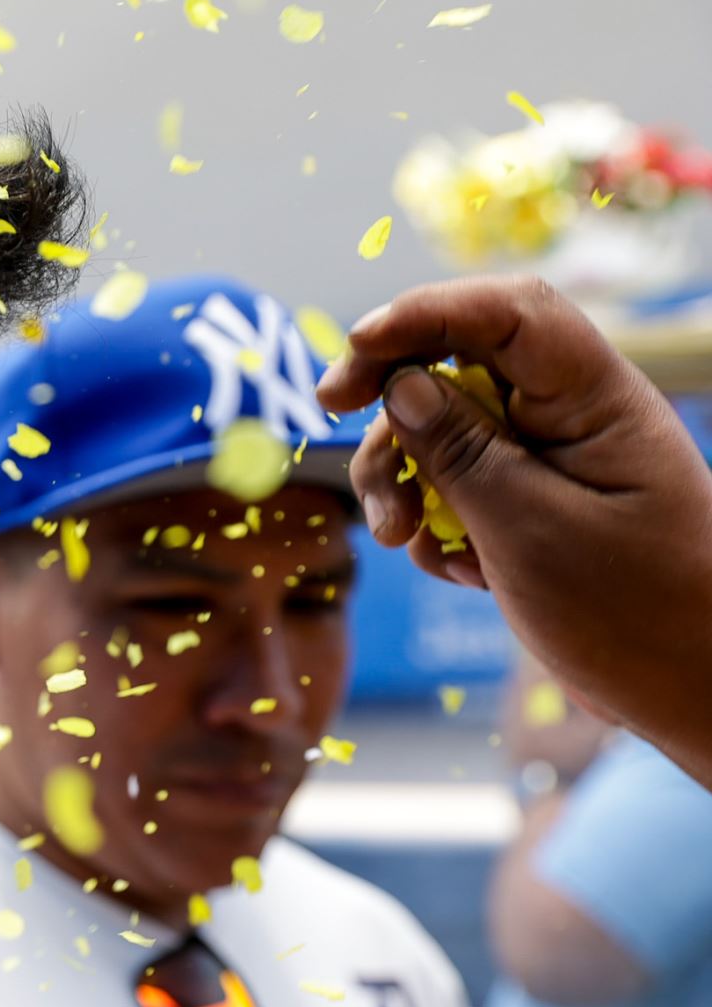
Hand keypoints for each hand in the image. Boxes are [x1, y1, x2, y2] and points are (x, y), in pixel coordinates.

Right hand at [317, 275, 711, 787]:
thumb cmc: (636, 615)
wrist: (695, 695)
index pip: (507, 313)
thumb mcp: (530, 531)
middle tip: (330, 409)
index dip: (425, 311)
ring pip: (443, 427)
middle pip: (458, 362)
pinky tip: (455, 569)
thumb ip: (459, 451)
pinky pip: (456, 484)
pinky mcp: (531, 503)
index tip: (356, 347)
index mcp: (596, 400)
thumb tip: (399, 383)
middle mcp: (572, 415)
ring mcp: (550, 459)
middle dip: (390, 391)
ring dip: (401, 474)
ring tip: (397, 539)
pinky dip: (433, 520)